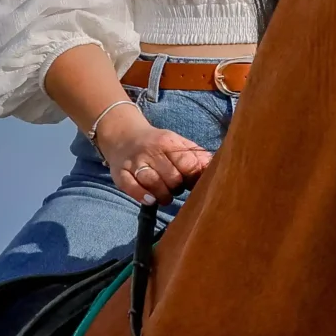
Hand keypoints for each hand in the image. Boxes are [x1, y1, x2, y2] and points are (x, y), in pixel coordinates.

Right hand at [93, 106, 211, 205]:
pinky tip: (151, 200)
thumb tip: (216, 168)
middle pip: (171, 176)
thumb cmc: (158, 144)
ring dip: (163, 195)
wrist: (123, 135)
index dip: (194, 178)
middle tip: (177, 189)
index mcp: (168, 142)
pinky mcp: (120, 173)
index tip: (195, 184)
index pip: (187, 163)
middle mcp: (150, 151)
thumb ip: (196, 155)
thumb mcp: (178, 143)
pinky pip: (131, 187)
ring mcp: (134, 162)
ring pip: (152, 182)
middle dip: (178, 187)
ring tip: (166, 197)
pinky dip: (142, 195)